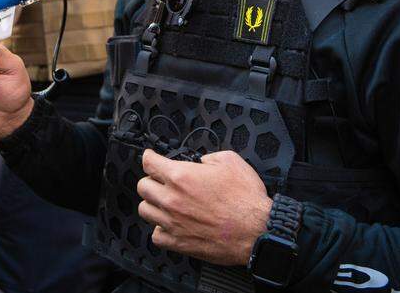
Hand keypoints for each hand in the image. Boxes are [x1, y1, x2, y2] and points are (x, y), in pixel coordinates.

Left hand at [137, 150, 271, 265]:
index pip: (149, 163)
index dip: (149, 157)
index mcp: (182, 176)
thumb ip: (210, 157)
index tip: (150, 158)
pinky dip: (160, 229)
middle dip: (151, 180)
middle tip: (160, 181)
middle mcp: (172, 199)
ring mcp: (173, 222)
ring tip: (164, 203)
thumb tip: (202, 162)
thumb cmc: (246, 200)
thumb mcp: (231, 162)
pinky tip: (170, 225)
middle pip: (142, 186)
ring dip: (153, 204)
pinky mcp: (179, 242)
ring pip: (144, 210)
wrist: (257, 231)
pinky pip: (156, 236)